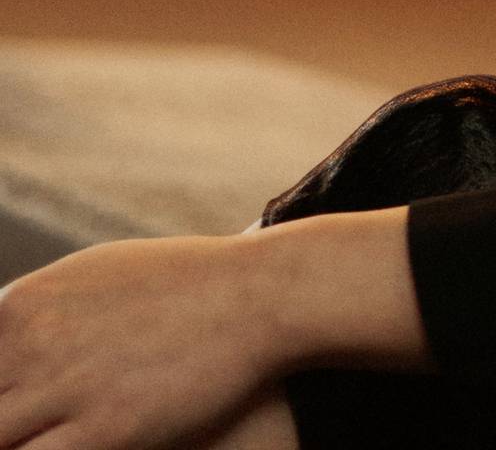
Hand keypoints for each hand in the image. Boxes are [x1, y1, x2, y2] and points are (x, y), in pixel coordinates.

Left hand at [0, 209, 424, 448]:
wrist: (256, 294)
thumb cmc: (181, 283)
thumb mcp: (95, 276)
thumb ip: (40, 312)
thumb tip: (9, 330)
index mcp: (22, 304)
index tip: (8, 406)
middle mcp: (31, 341)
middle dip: (0, 418)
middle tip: (23, 423)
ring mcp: (65, 387)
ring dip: (10, 439)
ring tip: (46, 435)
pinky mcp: (103, 431)